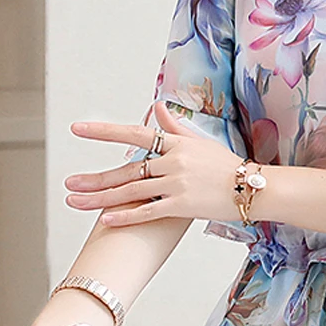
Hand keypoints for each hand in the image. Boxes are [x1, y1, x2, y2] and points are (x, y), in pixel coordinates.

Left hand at [65, 100, 243, 227]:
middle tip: (69, 184)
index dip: (105, 131)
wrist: (256, 189)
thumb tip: (158, 107)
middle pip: (127, 170)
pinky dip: (126, 216)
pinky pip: (148, 212)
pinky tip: (105, 219)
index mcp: (177, 144)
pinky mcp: (183, 206)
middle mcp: (174, 162)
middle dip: (95, 177)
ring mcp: (177, 184)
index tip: (78, 129)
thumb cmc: (230, 166)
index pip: (135, 134)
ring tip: (75, 202)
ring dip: (100, 197)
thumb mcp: (203, 143)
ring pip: (131, 191)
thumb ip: (176, 127)